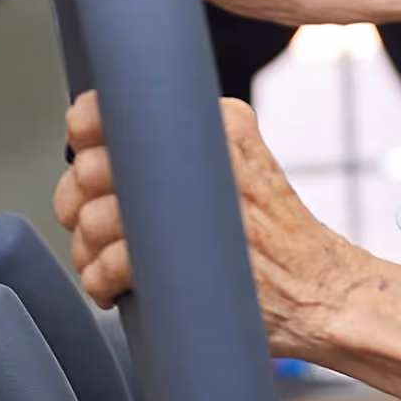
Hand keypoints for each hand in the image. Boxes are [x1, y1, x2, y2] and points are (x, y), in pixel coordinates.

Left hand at [53, 91, 366, 358]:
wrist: (324, 292)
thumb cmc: (278, 238)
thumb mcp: (249, 164)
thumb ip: (195, 143)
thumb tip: (109, 145)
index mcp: (217, 123)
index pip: (119, 107)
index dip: (85, 141)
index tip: (90, 171)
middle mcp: (206, 152)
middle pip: (95, 167)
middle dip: (76, 205)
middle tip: (90, 229)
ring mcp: (197, 203)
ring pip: (98, 218)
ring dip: (88, 251)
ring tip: (104, 267)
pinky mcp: (188, 254)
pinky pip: (113, 261)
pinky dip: (101, 280)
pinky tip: (112, 289)